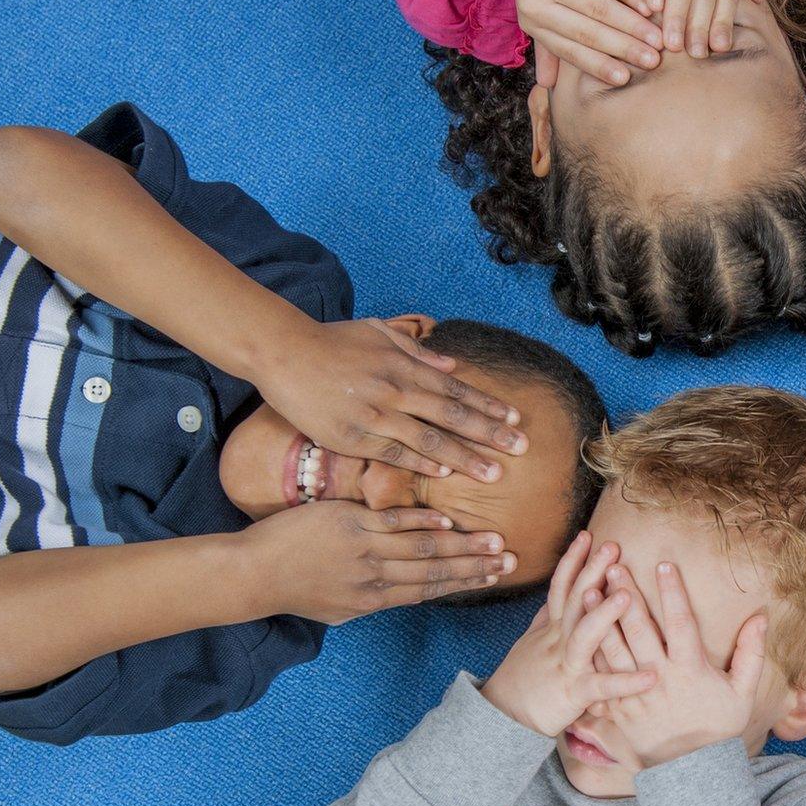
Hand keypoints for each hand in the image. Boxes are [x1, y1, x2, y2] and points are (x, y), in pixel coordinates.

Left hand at [241, 501, 512, 623]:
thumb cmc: (296, 590)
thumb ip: (374, 598)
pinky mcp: (349, 523)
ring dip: (460, 544)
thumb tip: (404, 592)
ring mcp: (363, 548)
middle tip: (510, 558)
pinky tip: (447, 521)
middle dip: (475, 565)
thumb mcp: (339, 608)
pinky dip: (421, 522)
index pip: (429, 589)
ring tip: (491, 539)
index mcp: (373, 599)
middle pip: (435, 570)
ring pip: (421, 547)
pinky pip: (393, 521)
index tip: (494, 577)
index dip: (465, 583)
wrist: (255, 573)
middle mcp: (374, 576)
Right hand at [257, 319, 525, 480]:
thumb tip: (452, 365)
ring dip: (465, 457)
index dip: (488, 405)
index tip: (515, 418)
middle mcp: (396, 390)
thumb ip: (416, 350)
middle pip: (452, 416)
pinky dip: (419, 463)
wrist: (283, 353)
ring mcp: (375, 415)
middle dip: (490, 433)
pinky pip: (392, 453)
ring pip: (429, 440)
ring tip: (493, 473)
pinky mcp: (352, 437)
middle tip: (522, 448)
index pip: (456, 389)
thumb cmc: (332, 341)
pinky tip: (444, 473)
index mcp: (405, 366)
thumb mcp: (378, 332)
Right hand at [483, 534, 656, 735]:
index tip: (587, 534)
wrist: (503, 717)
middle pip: (575, 600)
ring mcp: (566, 664)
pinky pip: (603, 686)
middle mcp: (558, 640)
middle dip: (592, 572)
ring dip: (605, 615)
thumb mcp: (532, 642)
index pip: (562, 587)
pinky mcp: (574, 692)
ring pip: (585, 636)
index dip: (573, 560)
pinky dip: (627, 682)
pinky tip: (652, 676)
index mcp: (553, 628)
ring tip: (627, 596)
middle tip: (612, 546)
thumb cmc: (524, 678)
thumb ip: (547, 617)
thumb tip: (556, 594)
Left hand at [513, 0, 664, 86]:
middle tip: (653, 60)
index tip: (626, 78)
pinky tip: (649, 6)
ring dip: (632, 26)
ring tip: (657, 37)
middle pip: (586, 32)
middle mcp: (535, 1)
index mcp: (531, 20)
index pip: (569, 50)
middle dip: (622, 49)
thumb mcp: (542, 8)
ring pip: (599, 8)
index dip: (598, 65)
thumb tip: (548, 86)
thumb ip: (547, 45)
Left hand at [599, 561, 765, 765]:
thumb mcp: (743, 693)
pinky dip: (590, 652)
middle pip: (639, 630)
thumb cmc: (719, 728)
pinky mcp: (618, 709)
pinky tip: (580, 632)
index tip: (665, 564)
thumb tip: (760, 617)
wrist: (690, 773)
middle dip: (627, 596)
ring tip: (589, 590)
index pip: (681, 623)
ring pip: (613, 650)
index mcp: (690, 670)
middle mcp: (660, 679)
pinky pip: (601, 677)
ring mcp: (636, 694)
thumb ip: (751, 654)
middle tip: (614, 566)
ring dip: (600, 619)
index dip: (673, 592)